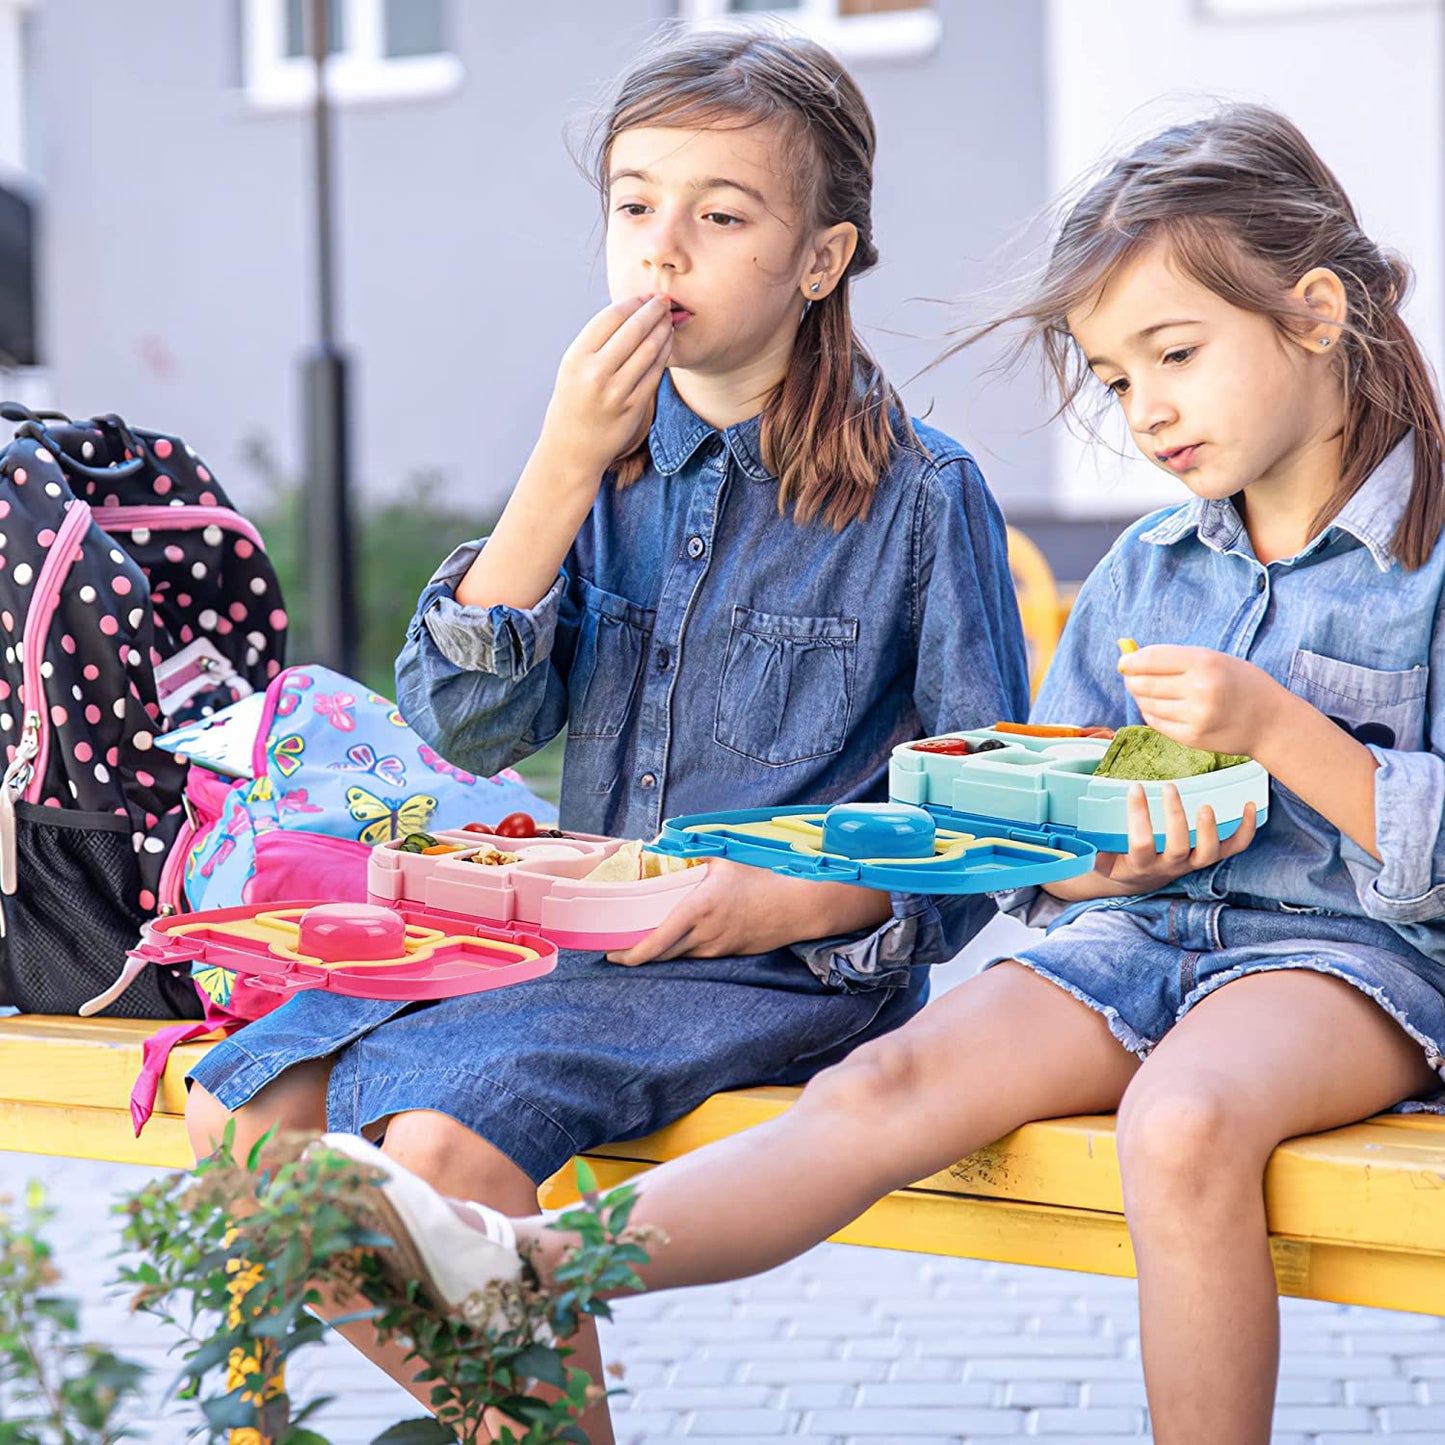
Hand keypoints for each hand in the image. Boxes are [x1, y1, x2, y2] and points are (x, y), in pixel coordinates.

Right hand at [537, 295, 673, 477]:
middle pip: (634, 330)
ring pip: (649, 350)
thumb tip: (632, 309)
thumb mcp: (574, 367)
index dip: (633, 303)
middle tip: (664, 301)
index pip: (611, 317)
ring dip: (663, 330)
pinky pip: (655, 373)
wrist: (572, 448)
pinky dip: (664, 353)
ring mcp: (617, 392)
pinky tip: (667, 343)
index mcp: (577, 358)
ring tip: (668, 319)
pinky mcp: (634, 407)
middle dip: (653, 310)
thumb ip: (598, 341)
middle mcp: (596, 374)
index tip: (645, 297)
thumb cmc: (574, 401)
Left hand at [607, 859, 891, 965]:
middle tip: (618, 949)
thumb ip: (694, 853)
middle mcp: (705, 935)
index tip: (613, 954)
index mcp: (698, 910)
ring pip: (682, 955)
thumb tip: (665, 844)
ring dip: (662, 950)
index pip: (656, 942)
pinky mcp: (731, 952)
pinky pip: (700, 952)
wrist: (799, 904)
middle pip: (663, 955)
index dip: (631, 954)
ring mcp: (719, 947)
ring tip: (644, 939)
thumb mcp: (725, 858)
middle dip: (638, 955)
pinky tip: (680, 935)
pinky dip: (684, 947)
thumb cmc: (762, 876)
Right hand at [1072, 782, 1257, 897]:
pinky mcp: (1208, 858)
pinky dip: (1245, 829)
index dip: (1137, 818)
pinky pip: (1233, 848)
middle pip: (1176, 848)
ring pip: (1206, 853)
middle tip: (1168, 788)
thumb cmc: (1116, 857)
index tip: (1133, 788)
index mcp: (1139, 865)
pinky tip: (1250, 805)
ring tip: (1205, 805)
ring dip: (1208, 829)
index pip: (1139, 844)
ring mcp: (1191, 863)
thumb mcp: (1098, 852)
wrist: (1138, 880)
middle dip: (1174, 818)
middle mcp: (1168, 867)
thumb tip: (1075, 804)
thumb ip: (1090, 837)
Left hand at [1118, 644, 1285, 757]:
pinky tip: (1162, 707)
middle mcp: (1199, 689)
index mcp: (1204, 662)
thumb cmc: (1241, 684)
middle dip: (1132, 680)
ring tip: (1155, 692)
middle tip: (1134, 677)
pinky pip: (1155, 722)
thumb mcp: (1214, 660)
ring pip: (1145, 704)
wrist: (1270, 721)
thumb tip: (1131, 659)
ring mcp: (1194, 716)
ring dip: (1142, 697)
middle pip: (1142, 683)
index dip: (1130, 661)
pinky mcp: (1191, 737)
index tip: (1125, 662)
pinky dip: (1152, 713)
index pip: (1150, 659)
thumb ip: (1175, 658)